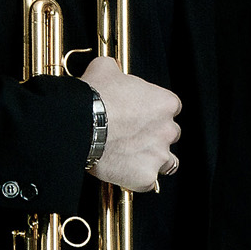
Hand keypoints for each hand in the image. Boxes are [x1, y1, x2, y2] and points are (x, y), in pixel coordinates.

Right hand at [84, 55, 181, 193]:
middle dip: (156, 136)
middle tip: (133, 137)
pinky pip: (147, 182)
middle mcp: (168, 130)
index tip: (141, 116)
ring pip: (168, 162)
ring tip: (135, 159)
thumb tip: (111, 67)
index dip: (155, 113)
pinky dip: (137, 179)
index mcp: (165, 103)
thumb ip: (115, 69)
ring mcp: (158, 155)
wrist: (80, 123)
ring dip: (154, 160)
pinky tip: (123, 173)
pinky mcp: (145, 177)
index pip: (171, 109)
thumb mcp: (104, 69)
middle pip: (171, 135)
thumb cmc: (93, 96)